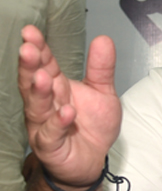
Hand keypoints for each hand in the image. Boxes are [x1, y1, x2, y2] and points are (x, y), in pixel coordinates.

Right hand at [18, 25, 121, 188]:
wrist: (93, 159)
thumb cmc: (92, 125)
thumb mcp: (103, 92)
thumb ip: (102, 68)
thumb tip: (103, 39)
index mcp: (58, 87)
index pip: (45, 64)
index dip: (38, 48)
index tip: (31, 31)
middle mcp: (46, 104)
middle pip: (34, 82)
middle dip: (30, 66)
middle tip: (29, 49)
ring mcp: (45, 125)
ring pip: (38, 108)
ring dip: (39, 92)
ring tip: (43, 77)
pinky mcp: (51, 147)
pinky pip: (51, 135)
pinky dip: (57, 123)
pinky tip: (66, 113)